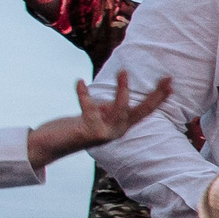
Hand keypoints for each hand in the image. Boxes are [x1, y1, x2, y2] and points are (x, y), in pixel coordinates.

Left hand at [26, 72, 172, 168]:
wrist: (49, 146)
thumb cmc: (70, 129)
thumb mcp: (93, 116)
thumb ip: (106, 109)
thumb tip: (116, 97)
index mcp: (119, 126)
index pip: (144, 111)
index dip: (158, 97)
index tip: (170, 83)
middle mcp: (116, 132)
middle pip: (141, 112)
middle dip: (155, 96)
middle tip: (167, 79)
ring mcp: (105, 134)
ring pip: (120, 110)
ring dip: (122, 91)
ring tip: (123, 71)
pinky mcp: (90, 133)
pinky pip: (90, 110)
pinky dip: (84, 95)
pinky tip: (79, 82)